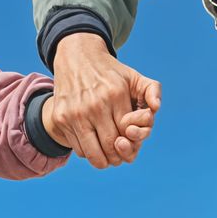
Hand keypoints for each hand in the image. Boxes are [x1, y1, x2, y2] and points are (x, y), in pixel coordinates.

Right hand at [49, 31, 161, 169]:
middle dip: (118, 157)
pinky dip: (87, 152)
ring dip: (102, 161)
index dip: (131, 146)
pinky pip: (77, 148)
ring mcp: (75, 112)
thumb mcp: (134, 76)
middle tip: (118, 157)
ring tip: (106, 156)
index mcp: (115, 95)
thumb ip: (152, 90)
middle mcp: (94, 105)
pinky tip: (92, 143)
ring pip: (92, 153)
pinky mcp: (60, 118)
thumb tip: (156, 108)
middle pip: (110, 147)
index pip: (127, 135)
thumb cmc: (109, 72)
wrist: (76, 57)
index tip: (129, 145)